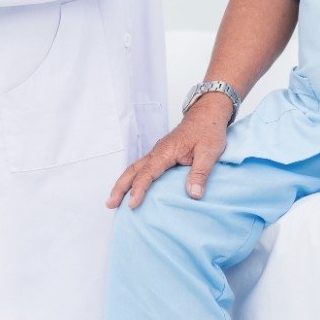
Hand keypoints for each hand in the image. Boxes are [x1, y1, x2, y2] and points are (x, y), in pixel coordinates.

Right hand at [107, 95, 233, 209]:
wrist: (207, 114)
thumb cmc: (208, 131)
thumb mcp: (210, 152)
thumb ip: (201, 173)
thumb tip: (193, 194)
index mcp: (166, 151)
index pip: (147, 173)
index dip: (138, 190)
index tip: (132, 204)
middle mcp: (157, 151)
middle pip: (132, 170)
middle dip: (119, 187)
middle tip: (110, 204)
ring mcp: (157, 152)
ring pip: (134, 168)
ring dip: (122, 183)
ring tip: (113, 200)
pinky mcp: (160, 154)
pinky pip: (141, 167)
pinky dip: (132, 178)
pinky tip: (131, 188)